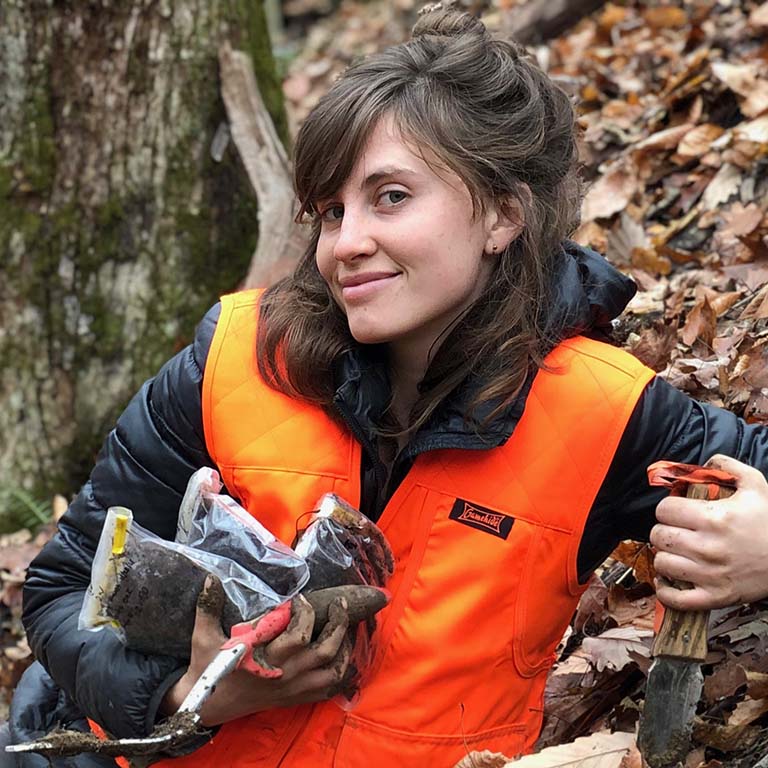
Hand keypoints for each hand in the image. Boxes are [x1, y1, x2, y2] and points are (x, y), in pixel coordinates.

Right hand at [161, 576, 351, 725]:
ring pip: (333, 670)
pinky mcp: (295, 698)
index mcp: (265, 658)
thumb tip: (210, 578)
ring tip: (346, 626)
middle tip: (340, 603)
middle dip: (339, 623)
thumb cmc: (208, 670)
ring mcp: (293, 689)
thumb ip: (208, 607)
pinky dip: (340, 671)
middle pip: (326, 650)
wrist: (207, 706)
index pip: (299, 634)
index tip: (300, 598)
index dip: (305, 611)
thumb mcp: (203, 637)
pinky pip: (328, 689)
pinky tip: (341, 654)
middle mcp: (285, 674)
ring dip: (345, 647)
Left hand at [650, 454, 767, 610]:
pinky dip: (666, 590)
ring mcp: (709, 575)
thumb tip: (705, 461)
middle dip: (664, 530)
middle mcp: (707, 547)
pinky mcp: (714, 597)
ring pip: (662, 563)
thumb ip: (728, 467)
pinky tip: (669, 579)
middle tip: (675, 531)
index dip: (668, 508)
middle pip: (658, 535)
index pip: (664, 509)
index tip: (676, 511)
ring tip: (676, 552)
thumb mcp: (756, 486)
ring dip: (665, 556)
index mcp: (713, 518)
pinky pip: (675, 598)